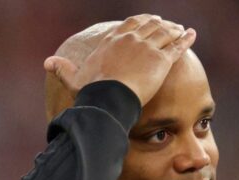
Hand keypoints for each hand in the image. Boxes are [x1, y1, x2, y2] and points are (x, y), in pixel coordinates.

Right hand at [44, 14, 196, 105]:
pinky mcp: (162, 59)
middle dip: (160, 23)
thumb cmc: (92, 91)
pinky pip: (177, 45)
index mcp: (113, 40)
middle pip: (150, 25)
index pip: (130, 24)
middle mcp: (131, 38)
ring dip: (174, 30)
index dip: (140, 22)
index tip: (147, 21)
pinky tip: (191, 35)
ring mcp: (148, 47)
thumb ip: (62, 69)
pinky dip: (186, 39)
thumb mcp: (74, 78)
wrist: (110, 98)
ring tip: (181, 30)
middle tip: (168, 25)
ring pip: (165, 33)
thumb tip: (47, 62)